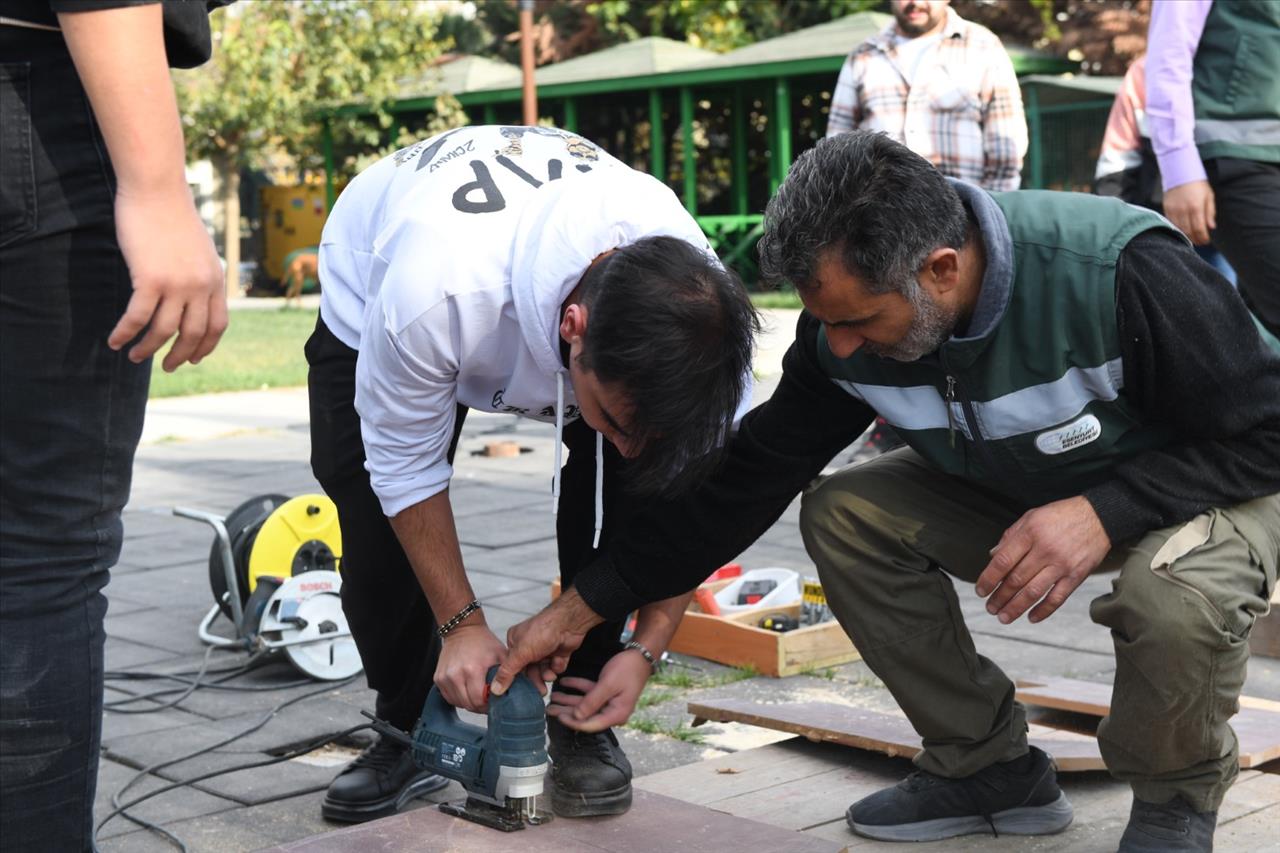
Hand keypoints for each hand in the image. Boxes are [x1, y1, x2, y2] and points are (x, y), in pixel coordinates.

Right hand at [109, 186, 226, 370]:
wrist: (157, 189)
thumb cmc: (173, 215)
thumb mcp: (199, 249)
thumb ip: (200, 274)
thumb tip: (193, 295)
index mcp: (215, 280)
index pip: (218, 325)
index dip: (205, 346)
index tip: (193, 358)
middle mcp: (201, 286)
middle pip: (194, 334)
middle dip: (179, 355)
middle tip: (166, 367)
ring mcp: (177, 284)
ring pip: (163, 330)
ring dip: (147, 348)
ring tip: (133, 356)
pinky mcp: (150, 279)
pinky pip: (137, 318)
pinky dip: (125, 333)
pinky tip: (115, 341)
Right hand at [434, 623, 506, 711]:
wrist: (463, 629)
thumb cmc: (483, 642)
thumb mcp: (501, 655)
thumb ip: (507, 675)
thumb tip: (510, 695)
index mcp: (472, 670)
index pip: (478, 701)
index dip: (487, 705)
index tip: (493, 702)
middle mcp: (455, 675)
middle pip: (467, 705)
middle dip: (479, 706)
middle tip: (486, 701)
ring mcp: (444, 677)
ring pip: (457, 703)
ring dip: (468, 703)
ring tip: (477, 695)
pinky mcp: (438, 678)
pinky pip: (448, 697)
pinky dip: (458, 698)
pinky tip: (466, 691)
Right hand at [490, 589, 599, 696]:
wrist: (568, 622)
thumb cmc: (542, 631)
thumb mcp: (520, 653)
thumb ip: (507, 672)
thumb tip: (495, 689)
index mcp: (515, 643)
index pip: (512, 666)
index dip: (516, 679)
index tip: (520, 693)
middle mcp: (529, 646)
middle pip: (529, 671)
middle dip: (535, 680)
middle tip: (541, 691)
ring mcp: (544, 649)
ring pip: (543, 671)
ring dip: (547, 674)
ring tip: (550, 675)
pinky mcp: (558, 652)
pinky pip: (555, 667)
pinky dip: (557, 666)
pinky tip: (558, 660)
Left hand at [547, 650, 650, 732]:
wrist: (640, 655)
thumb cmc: (627, 670)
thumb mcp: (608, 685)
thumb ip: (592, 701)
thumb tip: (576, 716)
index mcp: (616, 714)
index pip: (590, 724)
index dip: (573, 722)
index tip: (559, 717)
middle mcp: (612, 711)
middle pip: (585, 715)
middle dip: (566, 712)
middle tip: (548, 709)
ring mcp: (608, 701)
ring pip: (584, 703)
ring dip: (568, 698)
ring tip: (552, 697)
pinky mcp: (606, 691)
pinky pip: (588, 691)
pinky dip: (577, 686)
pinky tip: (564, 682)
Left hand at [974, 496, 1111, 624]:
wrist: (1099, 517)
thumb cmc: (1061, 516)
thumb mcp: (1031, 517)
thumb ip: (1011, 536)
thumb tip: (992, 556)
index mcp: (1030, 533)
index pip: (1003, 561)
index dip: (989, 578)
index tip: (981, 590)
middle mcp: (1045, 550)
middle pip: (1016, 580)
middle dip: (1000, 597)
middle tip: (990, 608)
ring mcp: (1061, 564)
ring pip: (1033, 592)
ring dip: (1016, 607)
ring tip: (1004, 617)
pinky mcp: (1076, 575)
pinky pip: (1057, 598)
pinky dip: (1043, 610)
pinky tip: (1031, 618)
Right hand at [1162, 180, 1215, 245]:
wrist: (1181, 173)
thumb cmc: (1198, 185)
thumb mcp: (1209, 196)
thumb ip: (1210, 212)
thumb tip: (1211, 227)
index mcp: (1196, 207)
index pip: (1199, 229)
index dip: (1203, 238)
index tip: (1206, 241)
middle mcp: (1184, 210)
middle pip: (1189, 232)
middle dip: (1196, 239)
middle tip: (1201, 243)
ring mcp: (1174, 210)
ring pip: (1179, 230)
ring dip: (1186, 237)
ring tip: (1192, 239)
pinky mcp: (1166, 209)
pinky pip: (1171, 224)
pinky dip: (1177, 230)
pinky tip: (1183, 231)